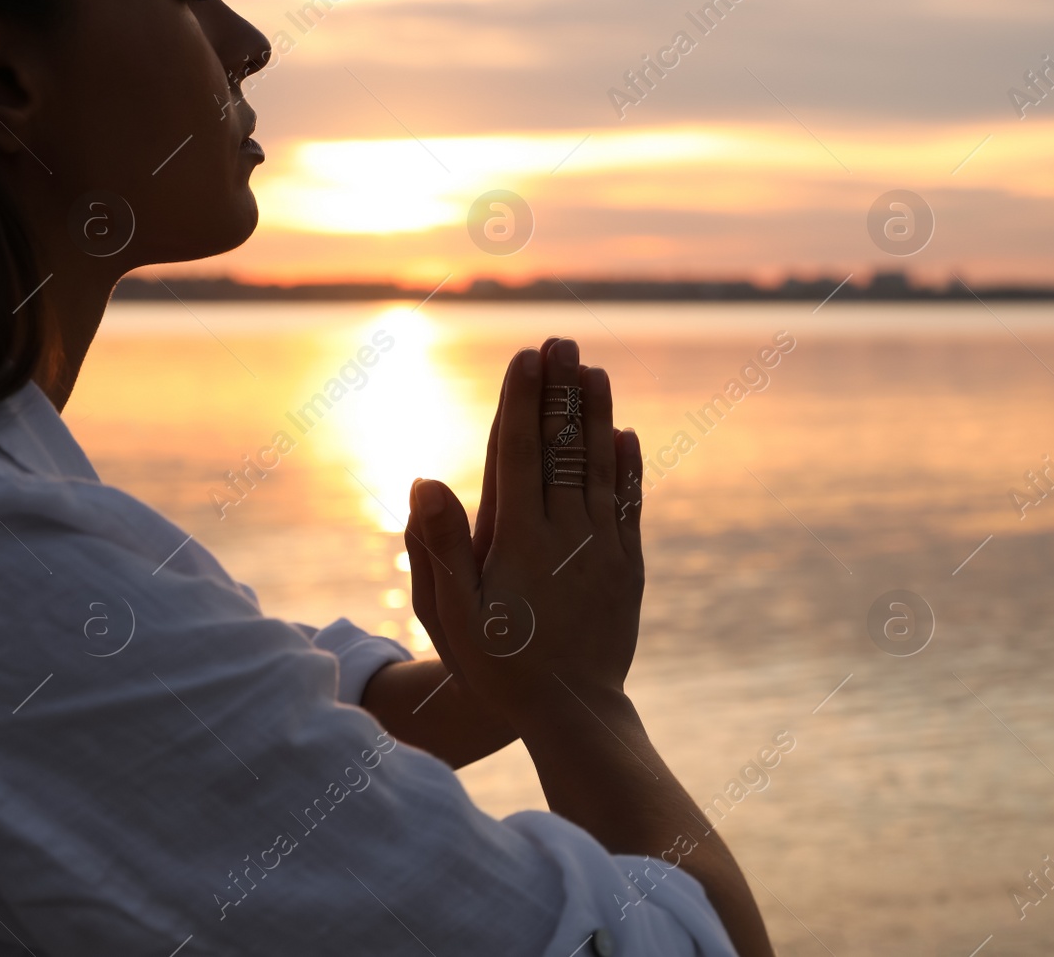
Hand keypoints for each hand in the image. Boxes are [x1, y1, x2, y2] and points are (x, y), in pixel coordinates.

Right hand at [409, 340, 643, 723]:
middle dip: (561, 391)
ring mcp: (602, 548)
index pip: (519, 454)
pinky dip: (627, 468)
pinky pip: (628, 505)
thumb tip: (425, 481)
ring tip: (595, 372)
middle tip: (563, 340)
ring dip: (597, 416)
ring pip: (600, 467)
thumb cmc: (501, 668)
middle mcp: (566, 534)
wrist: (574, 714)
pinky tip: (627, 437)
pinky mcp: (627, 568)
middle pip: (563, 447)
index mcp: (520, 540)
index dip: (522, 401)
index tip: (527, 357)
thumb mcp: (455, 617)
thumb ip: (439, 548)